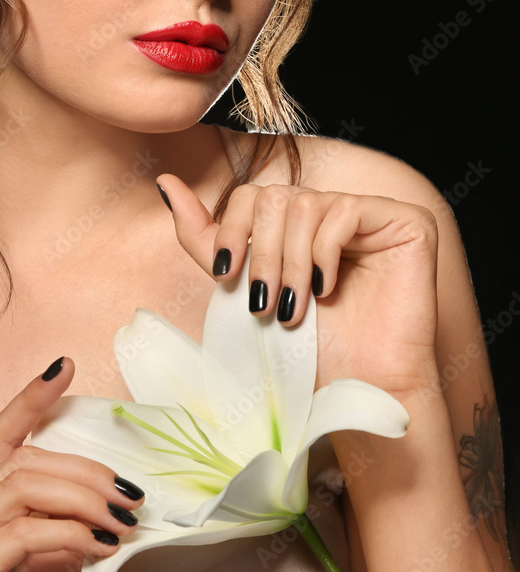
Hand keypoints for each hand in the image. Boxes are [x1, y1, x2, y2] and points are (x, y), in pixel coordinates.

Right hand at [0, 358, 144, 571]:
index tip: (65, 367)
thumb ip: (74, 503)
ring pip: (23, 487)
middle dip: (85, 471)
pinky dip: (70, 532)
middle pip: (23, 461)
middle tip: (130, 494)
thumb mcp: (75, 544)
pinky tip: (100, 546)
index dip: (30, 398)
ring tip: (122, 520)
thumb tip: (114, 469)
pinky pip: (23, 532)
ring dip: (84, 498)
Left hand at [156, 174, 439, 396]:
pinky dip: (324, 253)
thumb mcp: (241, 288)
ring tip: (294, 309)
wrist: (356, 388)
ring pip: (306, 205)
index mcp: (297, 224)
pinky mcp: (405, 222)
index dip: (232, 230)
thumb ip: (205, 237)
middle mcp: (333, 211)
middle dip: (261, 255)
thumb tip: (165, 183)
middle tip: (263, 304)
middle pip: (276, 196)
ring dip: (290, 263)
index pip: (253, 195)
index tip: (224, 276)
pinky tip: (327, 289)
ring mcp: (370, 214)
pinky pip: (345, 211)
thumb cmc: (306, 350)